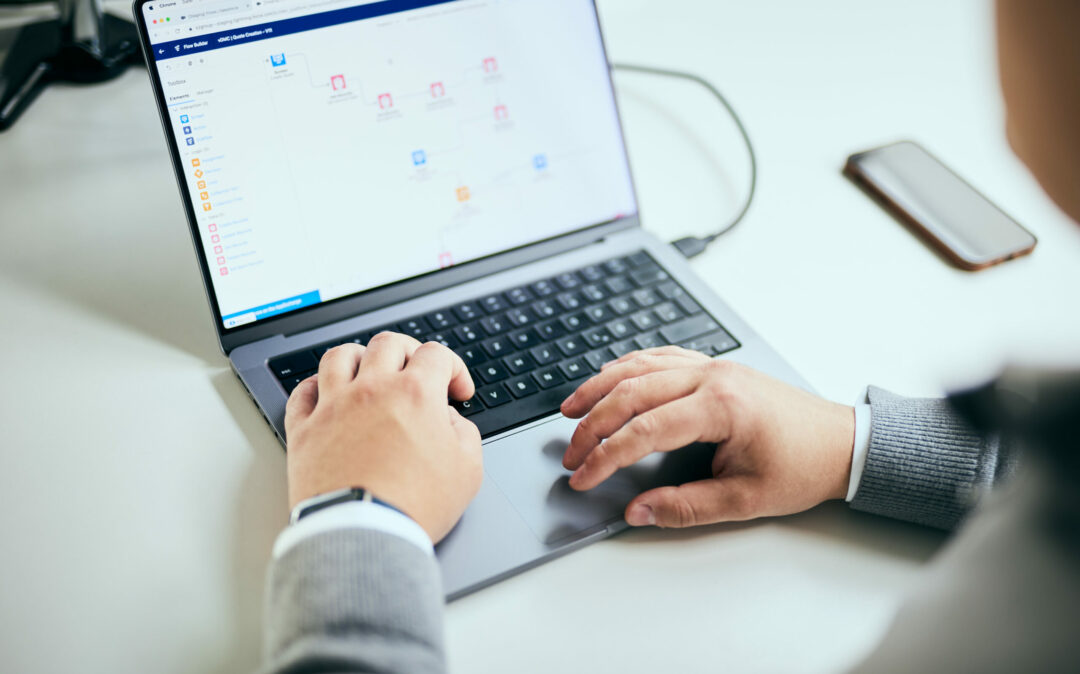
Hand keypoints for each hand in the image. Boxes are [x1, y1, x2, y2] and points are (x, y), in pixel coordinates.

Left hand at [284, 332, 481, 543]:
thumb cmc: (414, 506)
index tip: (455, 391)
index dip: (454, 369)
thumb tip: (449, 420)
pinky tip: (325, 394)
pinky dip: (314, 386)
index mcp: (414, 393)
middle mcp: (372, 389)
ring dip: (359, 357)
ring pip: (340, 356)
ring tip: (368, 371)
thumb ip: (464, 432)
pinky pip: (302, 392)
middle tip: (416, 370)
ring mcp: (333, 406)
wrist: (363, 534)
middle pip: (387, 344)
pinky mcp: (304, 430)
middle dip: (409, 352)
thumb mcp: (467, 470)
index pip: (436, 355)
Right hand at [560, 347, 853, 527]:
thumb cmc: (802, 467)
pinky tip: (609, 379)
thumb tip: (638, 511)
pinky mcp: (715, 366)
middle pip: (632, 393)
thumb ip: (685, 507)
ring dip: (600, 388)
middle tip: (570, 453)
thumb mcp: (744, 500)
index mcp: (721, 407)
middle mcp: (712, 377)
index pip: (643, 429)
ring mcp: (712, 366)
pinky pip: (660, 357)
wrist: (840, 442)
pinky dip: (627, 367)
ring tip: (570, 410)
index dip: (605, 456)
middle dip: (593, 425)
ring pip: (640, 367)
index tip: (582, 477)